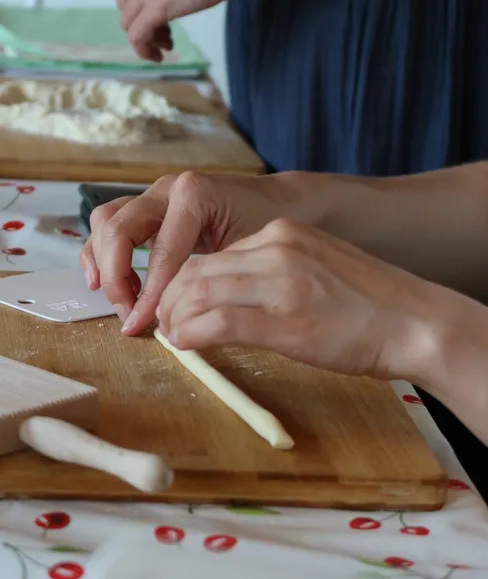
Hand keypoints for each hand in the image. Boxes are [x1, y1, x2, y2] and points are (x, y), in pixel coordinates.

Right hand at [80, 171, 300, 332]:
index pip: (159, 252)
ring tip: (120, 301)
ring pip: (105, 222)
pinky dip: (100, 252)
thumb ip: (211, 279)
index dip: (146, 295)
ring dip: (103, 264)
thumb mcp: (247, 252)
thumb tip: (177, 319)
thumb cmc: (268, 225)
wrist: (278, 201)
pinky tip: (101, 281)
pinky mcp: (148, 208)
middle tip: (128, 315)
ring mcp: (154, 195)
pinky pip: (109, 224)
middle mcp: (167, 189)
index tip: (140, 326)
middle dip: (116, 278)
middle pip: (117, 229)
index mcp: (194, 194)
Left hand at [112, 0, 249, 61]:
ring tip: (165, 44)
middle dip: (140, 19)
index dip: (136, 1)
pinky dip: (144, 50)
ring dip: (145, 37)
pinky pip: (137, 36)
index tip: (153, 12)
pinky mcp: (156, 6)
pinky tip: (158, 55)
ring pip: (128, 23)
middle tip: (163, 30)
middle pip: (123, 3)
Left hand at [157, 217, 444, 385]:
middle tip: (165, 322)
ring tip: (173, 336)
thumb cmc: (368, 305)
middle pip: (196, 269)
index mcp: (282, 233)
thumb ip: (273, 271)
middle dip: (171, 298)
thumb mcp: (315, 267)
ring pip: (199, 293)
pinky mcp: (285, 321)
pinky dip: (191, 335)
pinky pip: (217, 323)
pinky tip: (185, 345)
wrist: (414, 322)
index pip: (212, 253)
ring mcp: (280, 282)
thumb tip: (230, 295)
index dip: (184, 280)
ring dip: (176, 318)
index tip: (177, 302)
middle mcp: (277, 248)